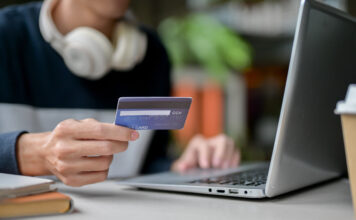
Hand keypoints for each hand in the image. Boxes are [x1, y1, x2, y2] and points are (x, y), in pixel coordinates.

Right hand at [17, 118, 138, 185]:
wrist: (44, 153)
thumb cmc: (67, 137)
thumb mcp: (78, 124)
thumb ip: (99, 126)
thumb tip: (124, 130)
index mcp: (67, 130)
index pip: (101, 131)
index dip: (121, 132)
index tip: (133, 134)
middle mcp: (65, 149)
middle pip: (106, 148)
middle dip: (121, 144)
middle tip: (124, 143)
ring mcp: (67, 166)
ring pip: (105, 163)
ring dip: (111, 156)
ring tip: (105, 152)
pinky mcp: (71, 180)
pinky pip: (101, 176)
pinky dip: (105, 168)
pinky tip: (98, 162)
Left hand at [172, 134, 239, 171]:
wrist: (193, 166)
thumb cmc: (188, 164)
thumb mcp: (183, 165)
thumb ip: (182, 165)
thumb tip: (182, 166)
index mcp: (198, 143)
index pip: (204, 144)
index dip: (205, 154)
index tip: (205, 165)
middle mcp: (211, 142)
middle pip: (222, 140)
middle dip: (221, 153)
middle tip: (217, 165)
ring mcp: (221, 146)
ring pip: (230, 143)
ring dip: (229, 156)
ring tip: (225, 168)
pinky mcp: (229, 151)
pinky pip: (236, 151)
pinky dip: (235, 159)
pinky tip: (231, 168)